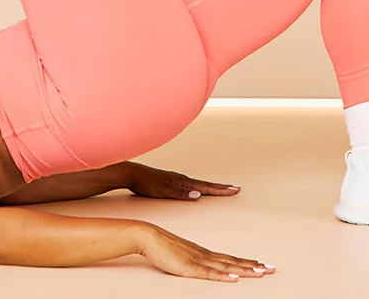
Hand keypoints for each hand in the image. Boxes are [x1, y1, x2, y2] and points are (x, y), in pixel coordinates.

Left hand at [125, 163, 240, 200]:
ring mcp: (178, 180)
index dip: (221, 190)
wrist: (132, 174)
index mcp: (183, 182)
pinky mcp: (172, 182)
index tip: (234, 190)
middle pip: (207, 184)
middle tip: (236, 188)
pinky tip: (200, 189)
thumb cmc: (146, 183)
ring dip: (213, 187)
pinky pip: (192, 185)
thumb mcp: (163, 190)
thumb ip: (180, 193)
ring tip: (223, 189)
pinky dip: (201, 187)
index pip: (206, 187)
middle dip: (222, 188)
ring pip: (200, 184)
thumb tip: (198, 194)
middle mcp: (182, 180)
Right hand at [135, 224, 274, 281]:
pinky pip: (209, 273)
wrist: (149, 237)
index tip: (263, 265)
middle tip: (272, 269)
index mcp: (205, 253)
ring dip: (245, 270)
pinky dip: (223, 276)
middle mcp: (206, 255)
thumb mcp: (182, 255)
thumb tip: (202, 266)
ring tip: (261, 273)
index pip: (231, 259)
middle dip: (254, 266)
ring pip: (227, 266)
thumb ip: (193, 260)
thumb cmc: (162, 246)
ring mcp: (199, 260)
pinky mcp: (189, 267)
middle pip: (234, 262)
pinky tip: (234, 278)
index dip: (248, 262)